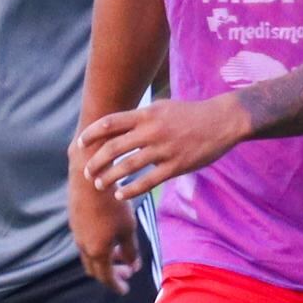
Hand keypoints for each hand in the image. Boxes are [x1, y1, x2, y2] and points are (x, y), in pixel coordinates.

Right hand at [71, 169, 138, 293]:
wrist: (89, 178)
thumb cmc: (113, 204)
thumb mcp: (128, 229)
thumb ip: (130, 250)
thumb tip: (133, 265)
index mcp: (97, 251)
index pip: (106, 277)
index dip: (117, 285)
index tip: (125, 290)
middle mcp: (83, 246)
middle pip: (95, 269)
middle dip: (111, 274)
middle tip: (127, 273)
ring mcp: (76, 233)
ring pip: (89, 255)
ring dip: (105, 259)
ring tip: (121, 254)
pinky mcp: (75, 221)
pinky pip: (85, 242)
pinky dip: (97, 246)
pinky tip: (109, 237)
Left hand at [74, 94, 253, 208]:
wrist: (222, 121)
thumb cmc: (190, 115)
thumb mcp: (162, 108)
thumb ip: (140, 118)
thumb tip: (114, 127)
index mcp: (147, 114)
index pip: (109, 123)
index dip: (90, 134)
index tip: (80, 145)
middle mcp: (152, 131)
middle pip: (113, 148)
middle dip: (95, 162)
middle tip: (87, 172)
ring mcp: (164, 149)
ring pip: (127, 167)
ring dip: (108, 178)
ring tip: (100, 185)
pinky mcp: (176, 166)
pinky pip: (147, 182)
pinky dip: (130, 190)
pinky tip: (120, 195)